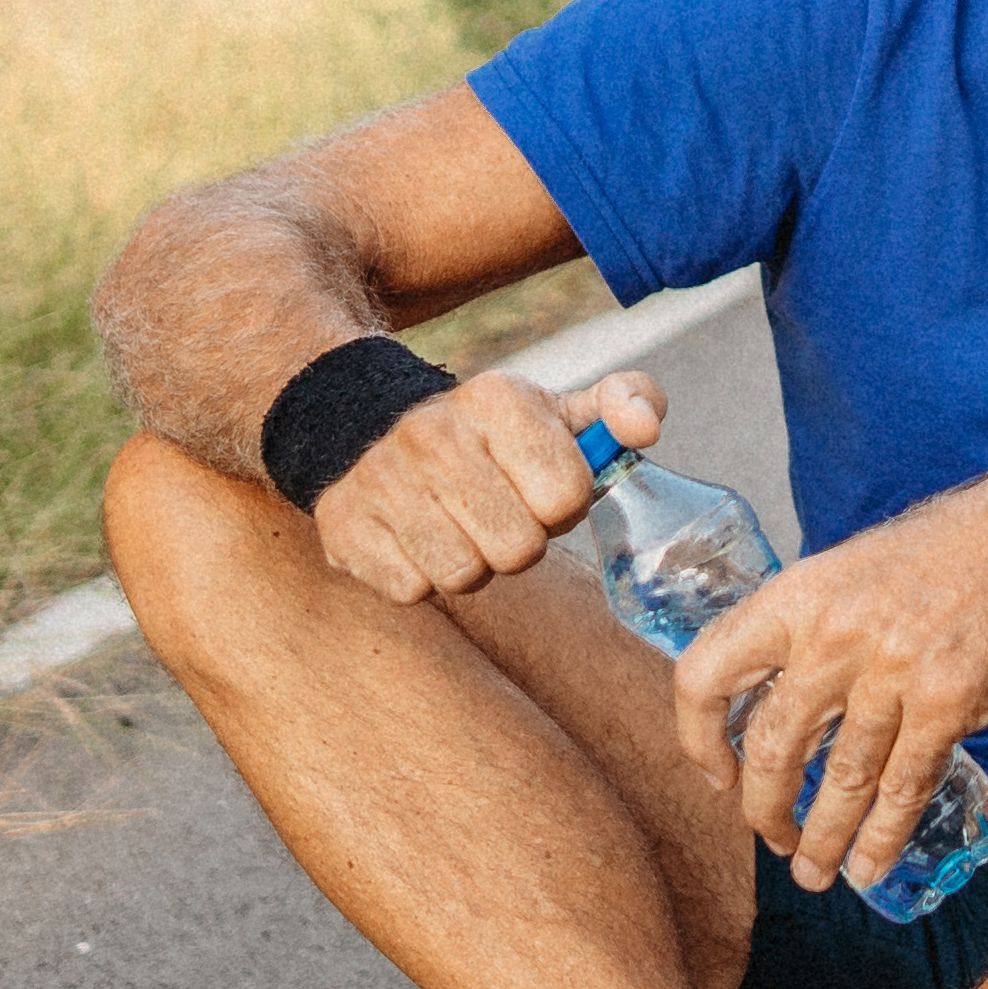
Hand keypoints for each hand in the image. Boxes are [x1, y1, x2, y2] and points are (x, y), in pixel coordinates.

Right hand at [306, 365, 659, 605]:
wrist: (369, 430)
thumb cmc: (489, 437)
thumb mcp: (558, 410)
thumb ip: (626, 404)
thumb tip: (644, 429)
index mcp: (497, 398)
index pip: (568, 496)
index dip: (562, 505)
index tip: (537, 486)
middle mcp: (432, 432)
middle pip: (519, 550)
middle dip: (519, 542)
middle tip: (497, 513)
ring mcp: (380, 479)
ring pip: (464, 576)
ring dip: (472, 563)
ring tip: (458, 525)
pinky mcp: (343, 526)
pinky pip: (413, 590)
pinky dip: (421, 577)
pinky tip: (415, 538)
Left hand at [674, 443, 987, 895]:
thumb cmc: (956, 545)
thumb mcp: (856, 568)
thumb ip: (816, 632)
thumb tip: (795, 709)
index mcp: (798, 594)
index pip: (706, 674)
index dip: (696, 737)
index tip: (714, 772)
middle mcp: (834, 633)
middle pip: (771, 746)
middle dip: (764, 809)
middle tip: (773, 837)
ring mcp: (892, 670)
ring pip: (842, 778)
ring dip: (824, 838)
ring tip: (815, 870)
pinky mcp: (950, 701)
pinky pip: (904, 785)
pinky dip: (884, 836)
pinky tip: (870, 865)